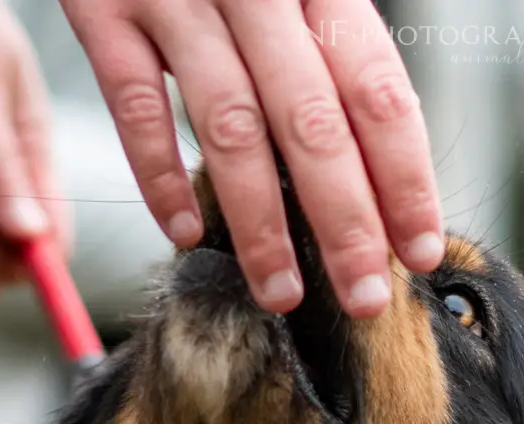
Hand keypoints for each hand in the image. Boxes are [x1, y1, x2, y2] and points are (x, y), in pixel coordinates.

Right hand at [59, 0, 445, 316]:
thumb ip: (336, 54)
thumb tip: (386, 177)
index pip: (378, 92)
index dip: (404, 178)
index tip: (419, 249)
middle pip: (312, 122)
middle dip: (344, 222)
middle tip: (363, 296)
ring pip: (229, 127)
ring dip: (258, 222)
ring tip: (279, 290)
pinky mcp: (104, 9)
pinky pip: (135, 106)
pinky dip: (160, 175)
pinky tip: (184, 232)